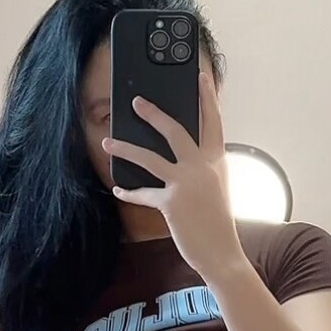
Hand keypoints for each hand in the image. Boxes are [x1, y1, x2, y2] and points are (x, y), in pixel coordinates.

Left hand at [102, 73, 242, 283]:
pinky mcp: (171, 203)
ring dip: (126, 148)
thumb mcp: (216, 188)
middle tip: (136, 102)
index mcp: (216, 162)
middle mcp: (202, 168)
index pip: (213, 122)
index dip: (208, 98)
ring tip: (108, 139)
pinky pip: (143, 193)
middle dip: (154, 114)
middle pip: (176, 131)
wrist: (222, 254)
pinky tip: (118, 190)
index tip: (202, 77)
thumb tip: (184, 157)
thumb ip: (202, 169)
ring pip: (150, 158)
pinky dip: (129, 192)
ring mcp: (186, 183)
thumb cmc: (218, 223)